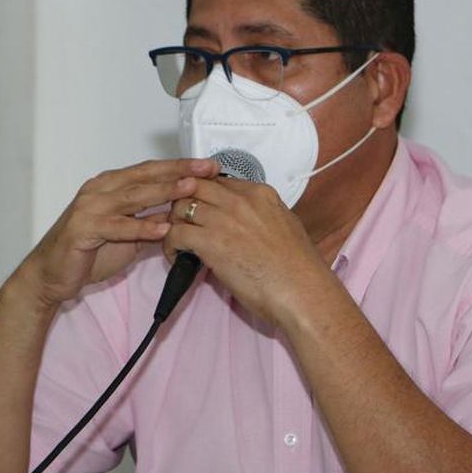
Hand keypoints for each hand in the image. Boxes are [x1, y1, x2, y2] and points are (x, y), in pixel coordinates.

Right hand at [11, 158, 218, 313]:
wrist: (51, 274)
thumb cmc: (88, 252)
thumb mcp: (128, 234)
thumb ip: (151, 220)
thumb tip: (183, 215)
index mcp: (111, 185)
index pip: (150, 170)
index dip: (180, 166)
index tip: (209, 165)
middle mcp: (100, 190)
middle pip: (145, 176)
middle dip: (179, 171)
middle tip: (207, 168)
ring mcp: (90, 207)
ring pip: (133, 196)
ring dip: (164, 191)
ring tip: (190, 188)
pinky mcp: (83, 229)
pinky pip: (117, 226)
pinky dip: (140, 227)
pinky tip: (163, 228)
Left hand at [163, 177, 340, 327]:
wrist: (301, 291)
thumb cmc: (298, 269)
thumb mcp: (285, 227)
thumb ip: (262, 216)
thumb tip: (246, 223)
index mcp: (260, 194)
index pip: (218, 181)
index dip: (203, 194)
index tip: (200, 209)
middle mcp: (240, 200)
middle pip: (195, 187)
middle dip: (183, 202)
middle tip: (182, 222)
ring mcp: (224, 219)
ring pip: (180, 206)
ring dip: (173, 223)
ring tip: (177, 241)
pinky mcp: (211, 242)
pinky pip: (175, 232)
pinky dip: (170, 244)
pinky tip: (176, 255)